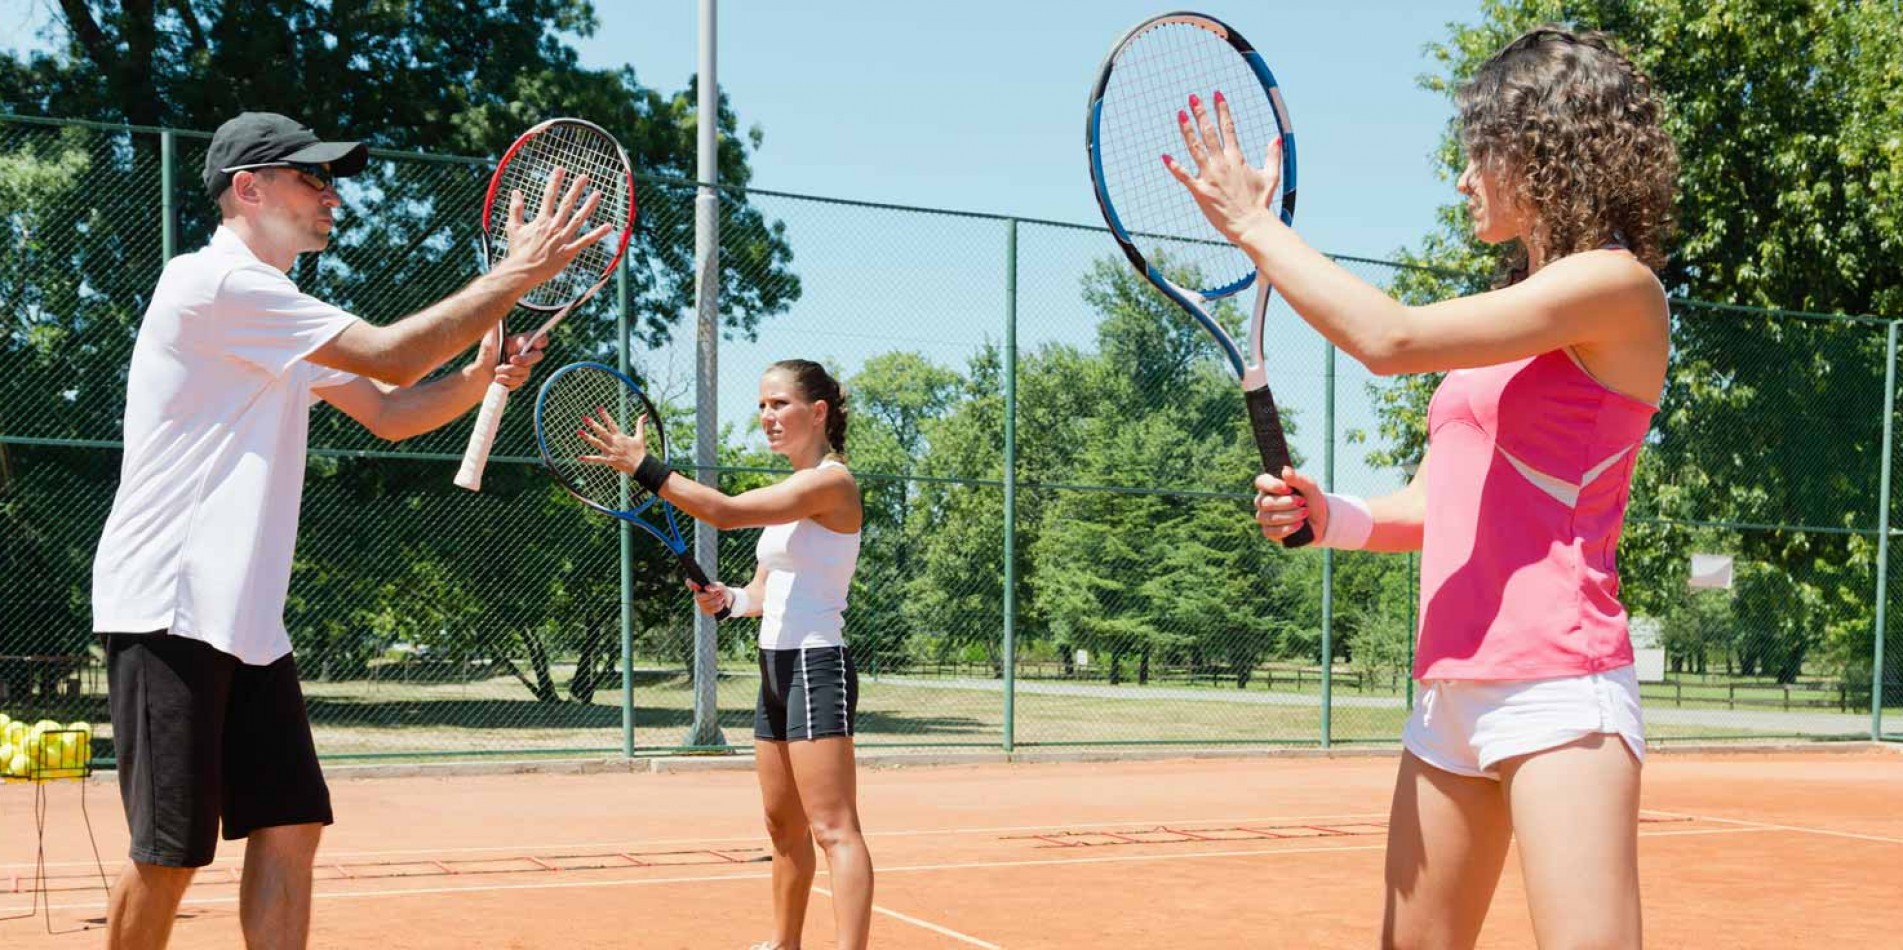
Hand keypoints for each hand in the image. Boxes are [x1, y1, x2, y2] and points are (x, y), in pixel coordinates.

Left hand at [467, 326, 547, 390]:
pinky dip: (506, 380)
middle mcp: (527, 355)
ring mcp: (525, 368)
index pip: (540, 339)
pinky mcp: (521, 380)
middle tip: (511, 359)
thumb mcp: (490, 337)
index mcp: (523, 342)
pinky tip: (498, 377)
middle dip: (524, 359)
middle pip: (538, 356)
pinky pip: (519, 382)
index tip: (535, 343)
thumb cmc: (487, 352)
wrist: (481, 372)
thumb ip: (496, 326)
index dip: (542, 340)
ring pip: (525, 371)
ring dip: (509, 371)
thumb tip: (495, 310)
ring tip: (496, 369)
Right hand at [499, 167, 617, 286]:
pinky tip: (608, 226)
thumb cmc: (518, 251)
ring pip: (578, 219)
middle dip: (576, 189)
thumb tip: (516, 192)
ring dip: (589, 206)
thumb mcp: (513, 228)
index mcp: (541, 221)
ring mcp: (562, 239)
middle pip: (567, 204)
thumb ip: (515, 209)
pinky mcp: (568, 252)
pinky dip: (597, 234)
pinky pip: (585, 241)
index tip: (560, 169)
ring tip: (597, 194)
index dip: (555, 182)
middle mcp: (553, 227)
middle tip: (584, 177)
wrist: (522, 271)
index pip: (549, 197)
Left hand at [575, 409, 650, 473]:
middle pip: (601, 431)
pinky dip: (589, 459)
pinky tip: (580, 458)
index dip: (605, 415)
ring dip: (588, 437)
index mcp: (620, 436)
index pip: (611, 423)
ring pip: (597, 443)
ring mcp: (611, 451)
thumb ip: (640, 425)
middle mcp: (614, 442)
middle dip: (593, 424)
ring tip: (579, 432)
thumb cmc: (640, 451)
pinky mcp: (609, 460)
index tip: (599, 408)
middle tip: (585, 418)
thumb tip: (644, 415)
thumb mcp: (640, 437)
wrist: (641, 465)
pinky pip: (598, 459)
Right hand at [688, 581, 733, 617]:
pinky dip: (718, 607)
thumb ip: (714, 586)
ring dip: (717, 601)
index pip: (689, 583)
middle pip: (699, 597)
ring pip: (707, 604)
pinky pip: (711, 610)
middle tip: (719, 593)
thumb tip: (707, 588)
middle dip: (711, 596)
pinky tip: (721, 604)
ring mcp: (700, 604)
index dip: (690, 584)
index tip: (697, 586)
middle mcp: (697, 595)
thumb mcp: (720, 586)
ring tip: (721, 598)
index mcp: (699, 587)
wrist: (726, 599)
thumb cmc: (720, 590)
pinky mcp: (705, 611)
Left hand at [1162, 90, 1287, 246]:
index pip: (1228, 127)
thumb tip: (1276, 138)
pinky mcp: (1201, 191)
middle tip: (1192, 97)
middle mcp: (1222, 163)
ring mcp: (1210, 176)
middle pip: (1209, 132)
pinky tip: (1164, 156)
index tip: (1216, 93)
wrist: (1251, 225)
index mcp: (1236, 158)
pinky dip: (1174, 167)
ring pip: (1196, 148)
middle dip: (1200, 113)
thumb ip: (1272, 156)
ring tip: (1180, 114)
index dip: (1222, 109)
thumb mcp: (1270, 176)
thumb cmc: (1260, 203)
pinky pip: (1184, 177)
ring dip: (1187, 130)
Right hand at [1255, 466, 1321, 542]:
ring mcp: (1264, 518)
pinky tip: (1299, 525)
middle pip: (1266, 503)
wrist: (1320, 520)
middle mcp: (1263, 501)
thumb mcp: (1309, 486)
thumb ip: (1297, 478)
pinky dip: (1288, 528)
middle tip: (1302, 502)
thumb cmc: (1311, 499)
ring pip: (1270, 518)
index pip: (1261, 482)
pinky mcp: (1269, 532)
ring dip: (1290, 516)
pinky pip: (1273, 532)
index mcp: (1270, 486)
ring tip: (1305, 513)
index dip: (1272, 486)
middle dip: (1287, 503)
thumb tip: (1285, 470)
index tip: (1288, 489)